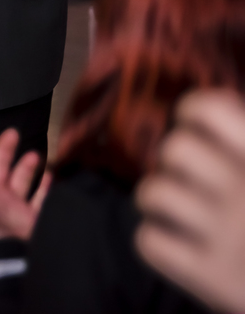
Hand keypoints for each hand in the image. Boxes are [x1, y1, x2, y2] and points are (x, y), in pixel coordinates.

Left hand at [0, 122, 50, 248]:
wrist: (12, 266)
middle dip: (4, 148)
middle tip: (13, 132)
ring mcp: (15, 206)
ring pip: (21, 178)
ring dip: (26, 165)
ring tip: (34, 155)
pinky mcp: (31, 216)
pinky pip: (40, 197)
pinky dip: (46, 186)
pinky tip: (51, 176)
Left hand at [136, 90, 244, 312]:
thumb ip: (240, 139)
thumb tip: (204, 106)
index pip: (207, 109)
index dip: (192, 113)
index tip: (196, 128)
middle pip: (175, 149)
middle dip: (176, 162)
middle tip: (192, 179)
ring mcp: (228, 236)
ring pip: (153, 192)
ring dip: (159, 200)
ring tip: (180, 211)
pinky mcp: (211, 277)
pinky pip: (149, 242)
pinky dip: (156, 242)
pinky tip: (179, 244)